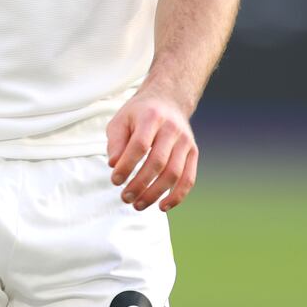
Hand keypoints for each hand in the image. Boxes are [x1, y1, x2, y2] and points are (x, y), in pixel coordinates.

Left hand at [106, 93, 197, 211]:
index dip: (127, 165)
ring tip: (138, 204)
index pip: (140, 145)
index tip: (115, 180)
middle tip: (125, 197)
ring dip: (155, 194)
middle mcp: (172, 128)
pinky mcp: (193, 152)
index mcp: (151, 116)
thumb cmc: (140, 114)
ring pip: (173, 174)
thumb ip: (115, 141)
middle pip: (157, 162)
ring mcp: (185, 141)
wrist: (168, 100)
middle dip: (139, 184)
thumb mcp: (121, 120)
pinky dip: (177, 196)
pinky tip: (162, 206)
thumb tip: (114, 164)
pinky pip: (188, 179)